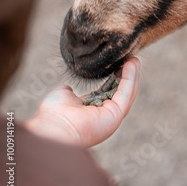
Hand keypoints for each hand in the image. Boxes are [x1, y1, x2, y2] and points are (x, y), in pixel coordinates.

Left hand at [25, 57, 140, 147]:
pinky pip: (126, 93)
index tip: (119, 63)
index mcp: (93, 112)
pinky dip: (129, 78)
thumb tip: (68, 89)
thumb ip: (69, 92)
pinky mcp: (116, 115)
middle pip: (122, 92)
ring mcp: (112, 117)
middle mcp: (105, 116)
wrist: (52, 127)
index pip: (109, 92)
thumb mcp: (63, 96)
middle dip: (128, 75)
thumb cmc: (54, 114)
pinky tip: (131, 65)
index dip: (115, 77)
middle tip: (131, 58)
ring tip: (134, 58)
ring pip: (127, 93)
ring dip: (132, 75)